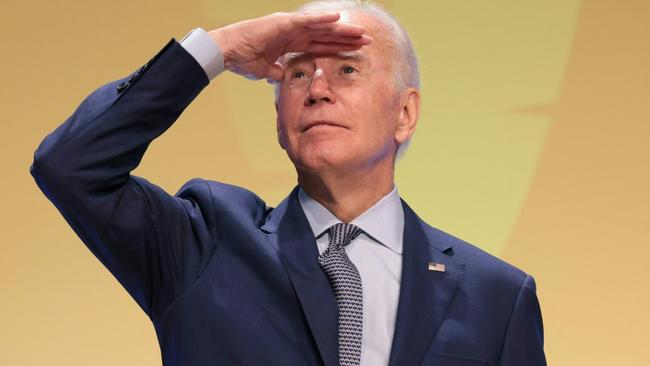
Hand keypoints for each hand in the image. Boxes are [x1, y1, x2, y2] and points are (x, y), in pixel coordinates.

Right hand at [208, 12, 371, 81]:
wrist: (227, 53)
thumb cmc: (242, 60)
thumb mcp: (265, 70)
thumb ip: (275, 72)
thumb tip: (281, 77)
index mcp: (291, 42)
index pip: (321, 44)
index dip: (339, 46)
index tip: (355, 50)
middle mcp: (293, 31)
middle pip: (326, 34)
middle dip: (347, 37)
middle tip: (367, 40)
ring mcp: (289, 25)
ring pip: (322, 27)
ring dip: (342, 29)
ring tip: (360, 32)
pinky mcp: (283, 23)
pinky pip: (307, 21)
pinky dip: (322, 19)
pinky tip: (338, 18)